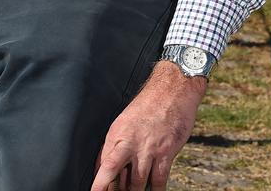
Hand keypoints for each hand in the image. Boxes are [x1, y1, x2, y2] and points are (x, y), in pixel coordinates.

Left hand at [90, 62, 205, 190]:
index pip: (103, 163)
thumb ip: (115, 144)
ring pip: (137, 182)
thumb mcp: (125, 121)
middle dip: (111, 189)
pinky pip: (158, 181)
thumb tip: (103, 166)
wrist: (172, 90)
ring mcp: (148, 149)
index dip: (98, 182)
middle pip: (113, 171)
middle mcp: (130, 141)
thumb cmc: (149, 105)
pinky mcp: (166, 153)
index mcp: (117, 133)